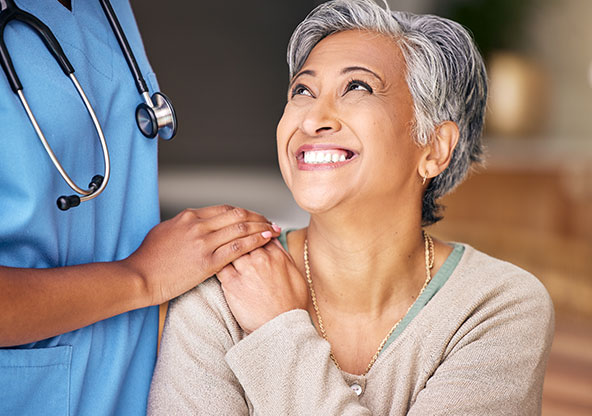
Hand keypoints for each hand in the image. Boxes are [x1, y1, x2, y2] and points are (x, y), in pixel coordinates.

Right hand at [124, 205, 279, 304]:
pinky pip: (238, 247)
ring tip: (273, 229)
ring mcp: (204, 242)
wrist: (139, 277)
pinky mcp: (207, 262)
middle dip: (257, 217)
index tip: (253, 216)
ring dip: (261, 227)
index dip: (243, 212)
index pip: (224, 209)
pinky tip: (266, 240)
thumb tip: (195, 224)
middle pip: (236, 214)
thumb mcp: (164, 232)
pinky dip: (255, 241)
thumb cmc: (147, 259)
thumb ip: (183, 226)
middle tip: (269, 221)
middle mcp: (198, 225)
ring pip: (241, 228)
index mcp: (188, 217)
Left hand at [217, 239, 307, 333]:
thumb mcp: (295, 275)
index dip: (250, 232)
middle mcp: (261, 259)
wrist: (281, 328)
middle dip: (236, 236)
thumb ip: (283, 255)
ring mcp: (245, 270)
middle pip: (243, 237)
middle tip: (229, 238)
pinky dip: (216, 262)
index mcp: (276, 256)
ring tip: (219, 250)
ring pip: (229, 248)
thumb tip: (274, 240)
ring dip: (224, 247)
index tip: (246, 233)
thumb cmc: (290, 305)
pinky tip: (214, 263)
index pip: (259, 233)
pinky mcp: (232, 284)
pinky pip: (219, 265)